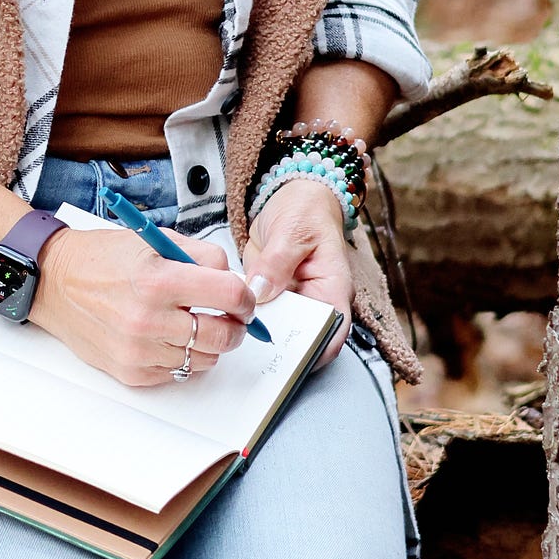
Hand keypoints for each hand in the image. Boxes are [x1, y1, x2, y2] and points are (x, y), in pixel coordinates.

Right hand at [32, 227, 254, 388]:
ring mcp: (139, 350)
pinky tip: (167, 337)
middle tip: (231, 317)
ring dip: (208, 343)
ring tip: (192, 324)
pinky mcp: (130, 372)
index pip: (229, 295)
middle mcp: (149, 318)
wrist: (54, 282)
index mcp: (158, 279)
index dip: (245, 297)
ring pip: (204, 359)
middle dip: (235, 326)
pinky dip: (181, 357)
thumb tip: (235, 279)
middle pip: (223, 335)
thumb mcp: (153, 239)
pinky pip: (177, 373)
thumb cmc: (102, 258)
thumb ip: (200, 256)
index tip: (243, 298)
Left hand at [243, 178, 352, 364]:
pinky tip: (224, 317)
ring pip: (276, 329)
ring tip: (233, 336)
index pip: (333, 332)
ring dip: (256, 332)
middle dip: (279, 348)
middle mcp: (314, 300)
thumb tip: (262, 292)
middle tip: (252, 347)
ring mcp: (291, 300)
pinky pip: (256, 312)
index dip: (316, 351)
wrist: (292, 198)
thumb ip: (277, 262)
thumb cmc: (305, 211)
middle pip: (302, 337)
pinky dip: (242, 315)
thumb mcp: (292, 230)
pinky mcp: (269, 294)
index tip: (291, 360)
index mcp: (332, 288)